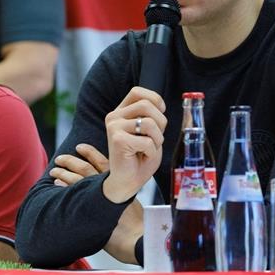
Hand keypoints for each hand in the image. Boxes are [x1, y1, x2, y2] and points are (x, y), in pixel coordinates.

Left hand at [51, 143, 144, 264]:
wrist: (137, 238)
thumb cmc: (137, 224)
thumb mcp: (131, 202)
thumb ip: (120, 193)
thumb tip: (111, 191)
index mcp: (120, 181)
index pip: (102, 161)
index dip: (90, 153)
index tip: (80, 147)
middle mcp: (108, 185)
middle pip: (86, 167)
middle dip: (71, 161)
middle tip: (61, 159)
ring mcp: (98, 196)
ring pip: (77, 179)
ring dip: (63, 173)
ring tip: (54, 172)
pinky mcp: (90, 208)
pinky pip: (73, 193)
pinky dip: (64, 187)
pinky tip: (56, 186)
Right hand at [103, 87, 166, 203]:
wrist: (127, 182)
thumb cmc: (140, 158)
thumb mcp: (149, 132)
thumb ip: (151, 116)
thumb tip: (160, 105)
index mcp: (121, 112)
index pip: (137, 92)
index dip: (155, 99)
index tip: (161, 113)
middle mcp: (114, 117)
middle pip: (147, 105)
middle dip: (161, 123)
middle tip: (156, 139)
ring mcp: (114, 127)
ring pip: (150, 123)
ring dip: (157, 139)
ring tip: (149, 149)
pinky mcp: (117, 140)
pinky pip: (147, 141)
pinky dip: (151, 152)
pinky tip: (142, 157)